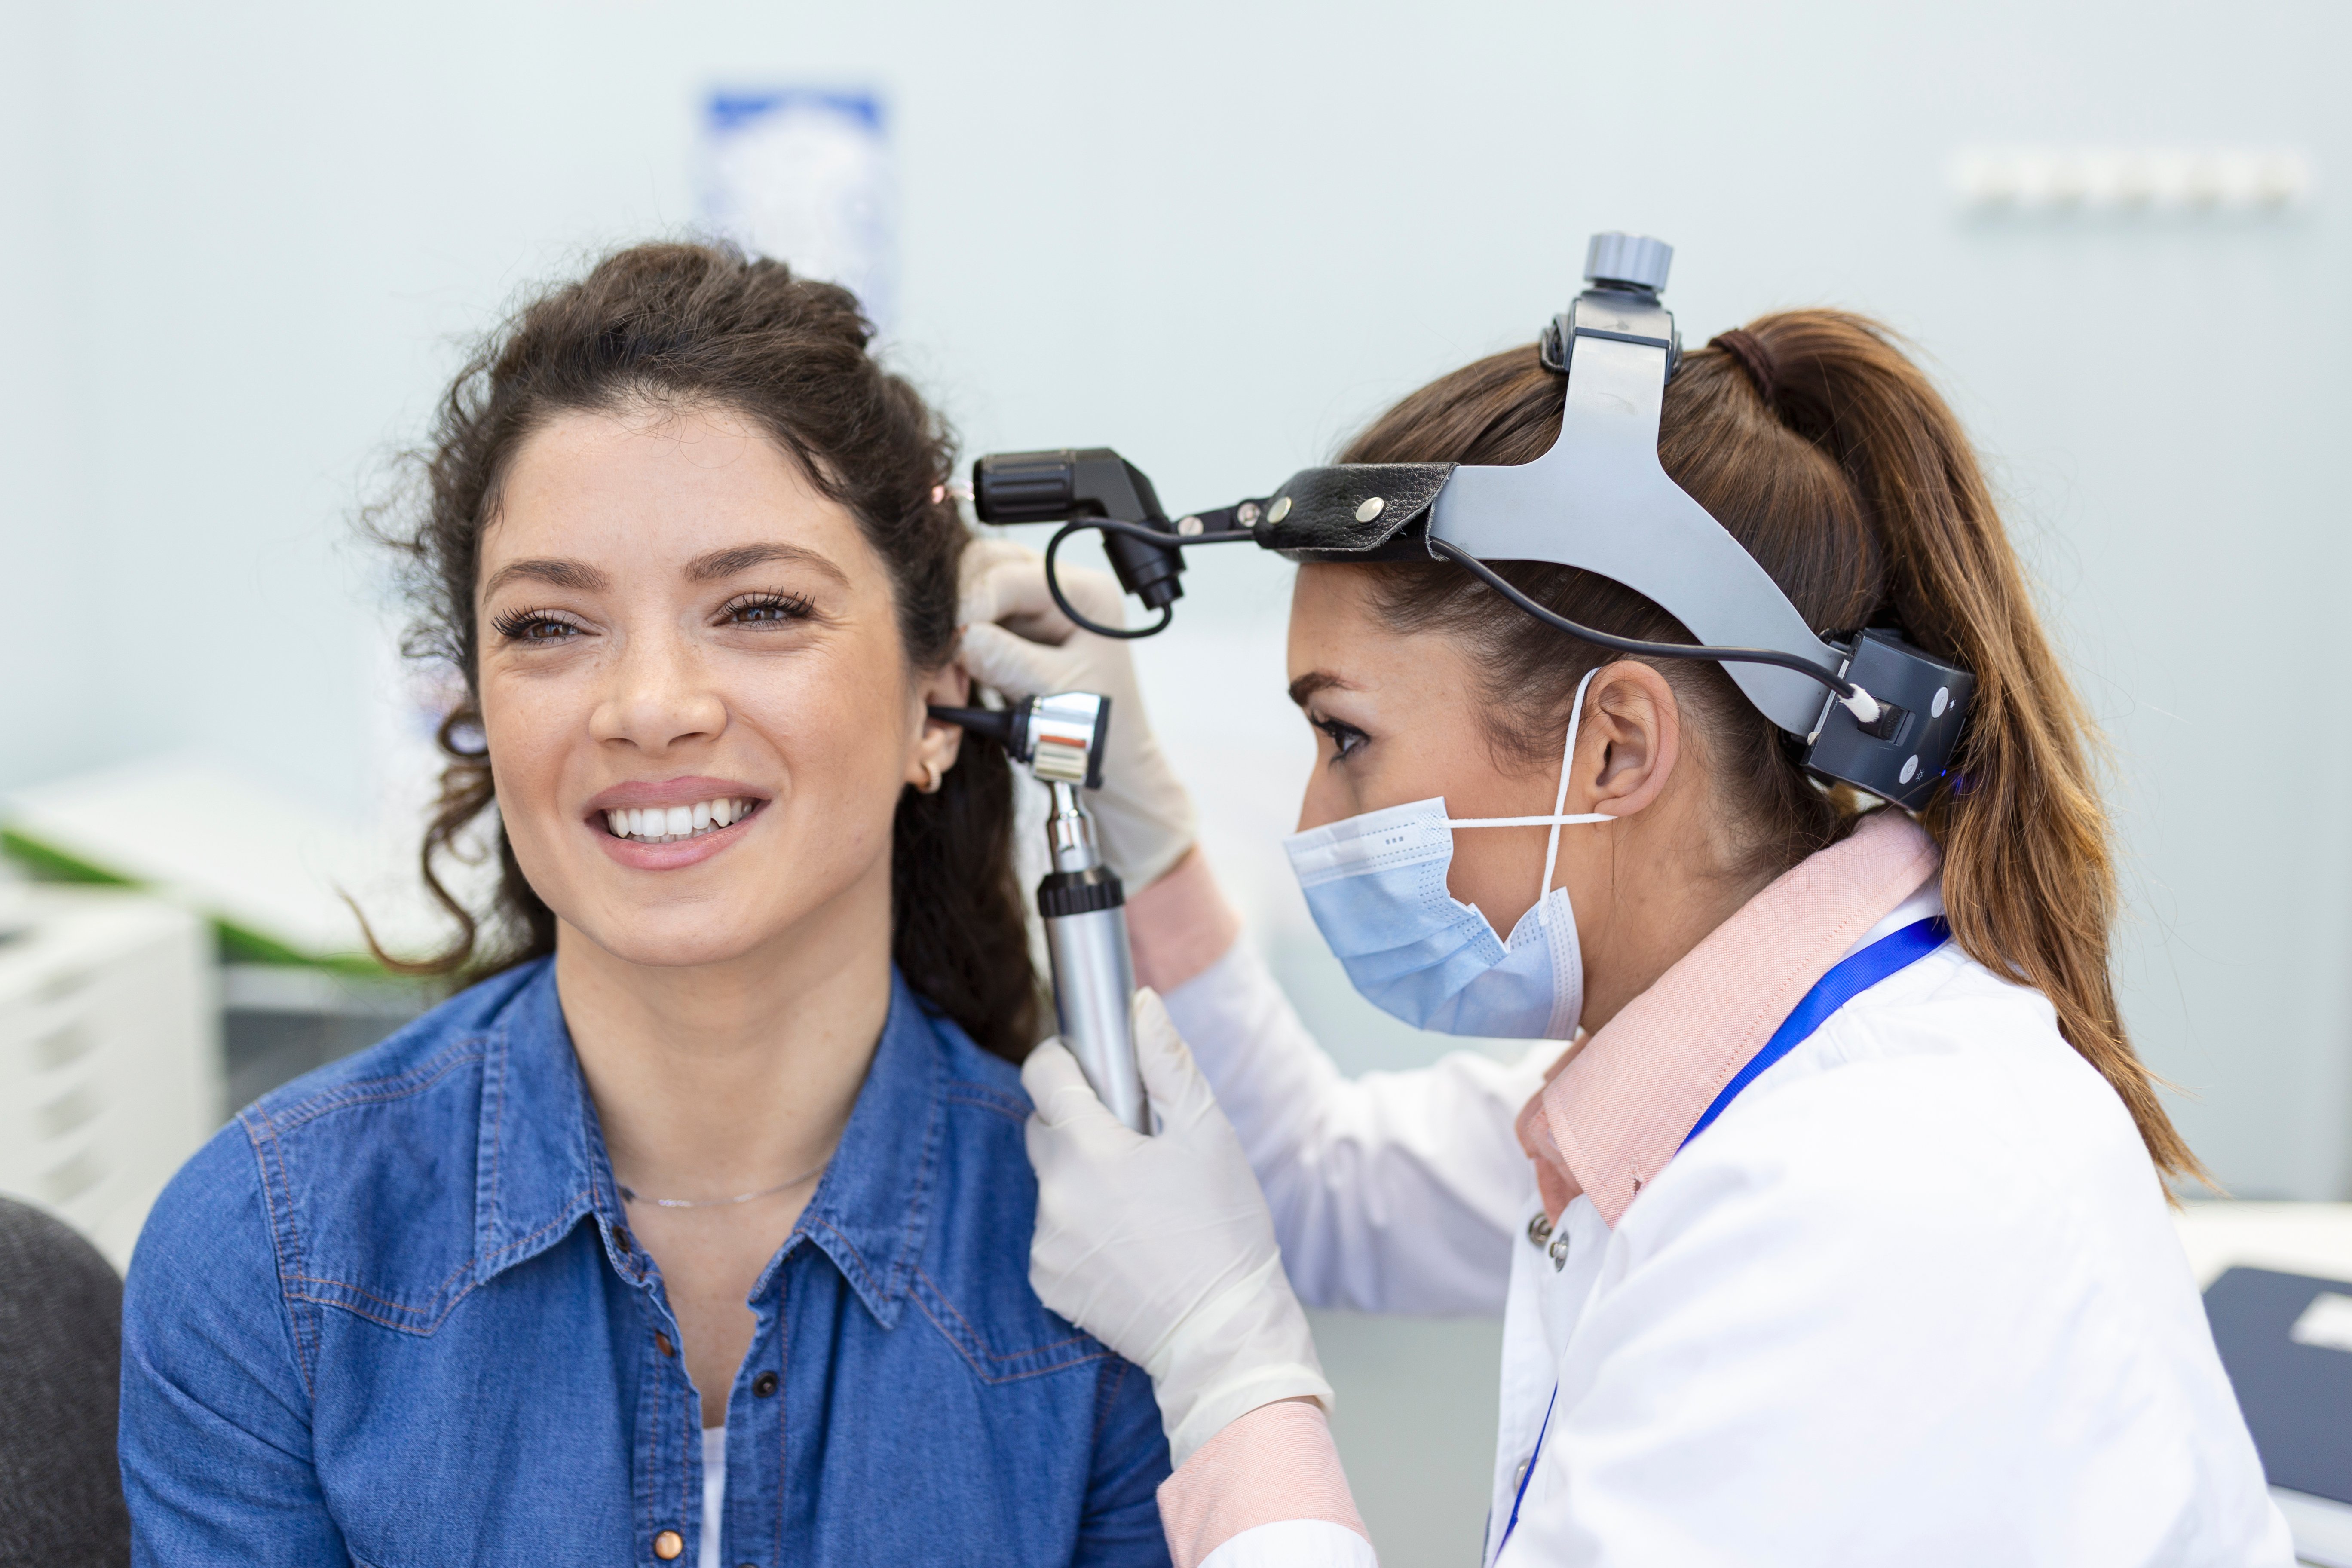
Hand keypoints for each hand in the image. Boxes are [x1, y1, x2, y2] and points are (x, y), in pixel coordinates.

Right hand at [959, 539, 1197, 888]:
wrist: (1112, 766)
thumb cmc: (1098, 732)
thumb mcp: (1053, 694)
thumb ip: (1004, 660)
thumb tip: (954, 637)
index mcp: (1084, 594)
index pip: (1009, 575)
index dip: (968, 603)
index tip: (942, 643)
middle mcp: (1061, 588)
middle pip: (988, 565)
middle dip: (958, 605)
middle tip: (941, 654)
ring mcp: (1038, 606)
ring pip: (975, 588)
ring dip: (955, 622)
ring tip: (948, 669)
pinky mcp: (1019, 629)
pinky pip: (976, 618)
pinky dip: (959, 642)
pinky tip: (954, 670)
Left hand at [1024, 989, 1330, 1464]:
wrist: (1223, 1333)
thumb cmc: (1225, 1231)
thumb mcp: (1208, 1134)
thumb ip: (1167, 1062)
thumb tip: (1141, 1004)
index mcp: (1088, 1149)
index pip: (1043, 1076)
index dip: (1064, 1061)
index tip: (1089, 1067)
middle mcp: (1054, 1194)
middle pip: (1044, 1130)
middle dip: (1079, 1124)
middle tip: (1135, 1145)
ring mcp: (1046, 1242)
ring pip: (1052, 1184)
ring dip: (1083, 1181)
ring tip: (1142, 1205)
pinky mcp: (1048, 1282)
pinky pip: (1053, 1234)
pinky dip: (1080, 1230)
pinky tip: (1128, 1244)